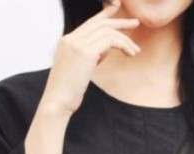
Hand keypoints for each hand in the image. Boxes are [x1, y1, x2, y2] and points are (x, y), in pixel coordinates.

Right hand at [40, 0, 140, 115]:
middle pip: (99, 23)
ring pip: (107, 31)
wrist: (57, 101)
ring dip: (125, 40)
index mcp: (67, 41)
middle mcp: (71, 39)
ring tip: (135, 51)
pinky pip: (109, 40)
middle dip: (120, 22)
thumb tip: (110, 47)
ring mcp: (77, 44)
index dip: (105, 15)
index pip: (90, 22)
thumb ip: (93, 55)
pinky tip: (129, 54)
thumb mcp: (81, 69)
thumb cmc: (69, 91)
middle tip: (136, 22)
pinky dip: (122, 45)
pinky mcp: (85, 52)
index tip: (119, 12)